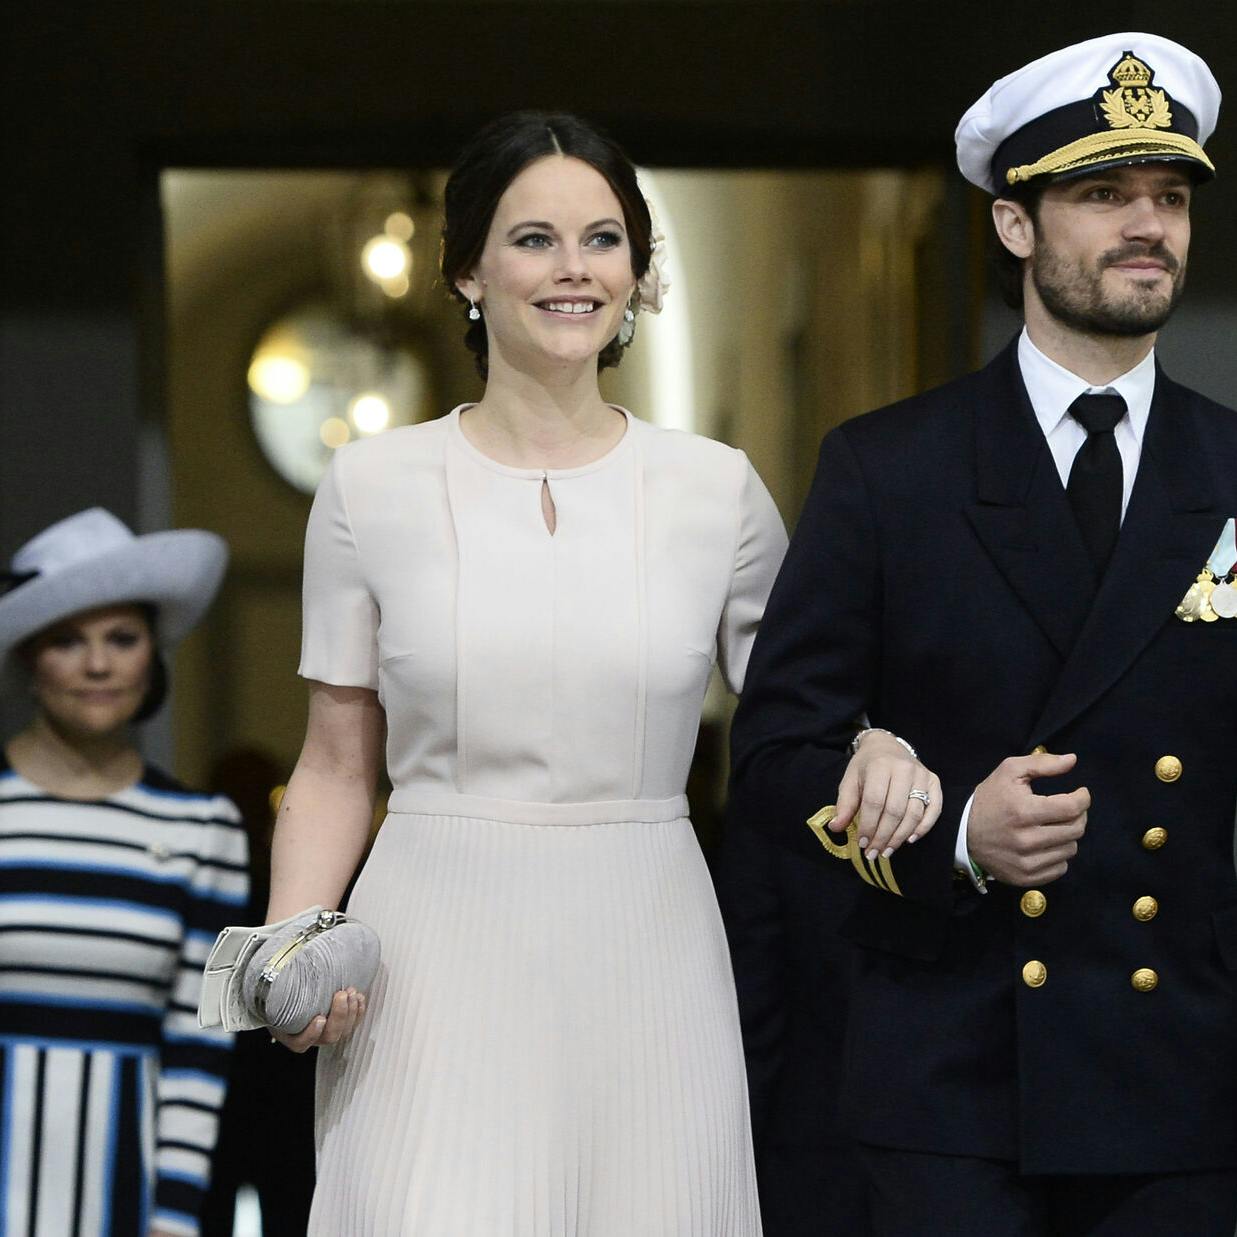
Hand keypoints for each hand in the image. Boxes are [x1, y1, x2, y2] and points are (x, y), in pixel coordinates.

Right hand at [272, 987, 365, 1052]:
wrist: (291, 991)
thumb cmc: (281, 994)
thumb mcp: (275, 994)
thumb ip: (279, 990)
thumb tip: (276, 974)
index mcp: (290, 1033)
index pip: (301, 1043)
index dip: (312, 1034)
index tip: (320, 1018)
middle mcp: (311, 1036)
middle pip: (328, 1036)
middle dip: (339, 1015)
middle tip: (341, 995)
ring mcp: (326, 1031)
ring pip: (343, 1031)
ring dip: (351, 1012)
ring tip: (351, 992)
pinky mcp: (339, 1023)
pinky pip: (353, 1024)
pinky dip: (358, 1011)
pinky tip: (359, 998)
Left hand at [832, 732, 942, 859]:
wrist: (886, 746)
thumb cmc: (866, 766)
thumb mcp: (850, 780)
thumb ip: (844, 804)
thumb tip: (835, 828)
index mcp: (880, 765)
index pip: (875, 802)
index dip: (868, 825)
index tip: (862, 843)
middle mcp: (904, 769)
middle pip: (895, 811)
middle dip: (883, 836)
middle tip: (873, 852)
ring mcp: (922, 775)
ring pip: (914, 813)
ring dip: (900, 837)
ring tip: (887, 850)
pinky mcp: (934, 781)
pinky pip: (934, 809)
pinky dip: (923, 827)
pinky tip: (909, 839)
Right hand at [967, 752, 1088, 885]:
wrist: (962, 832)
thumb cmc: (990, 798)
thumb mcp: (1009, 771)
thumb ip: (1042, 763)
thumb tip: (1073, 760)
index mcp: (1023, 811)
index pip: (1071, 808)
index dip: (1083, 798)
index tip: (1081, 793)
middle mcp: (1026, 839)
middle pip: (1075, 829)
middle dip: (1078, 815)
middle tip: (1068, 809)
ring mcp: (1025, 862)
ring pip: (1070, 849)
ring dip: (1068, 835)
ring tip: (1054, 826)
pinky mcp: (1025, 877)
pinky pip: (1060, 869)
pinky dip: (1058, 855)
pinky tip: (1046, 844)